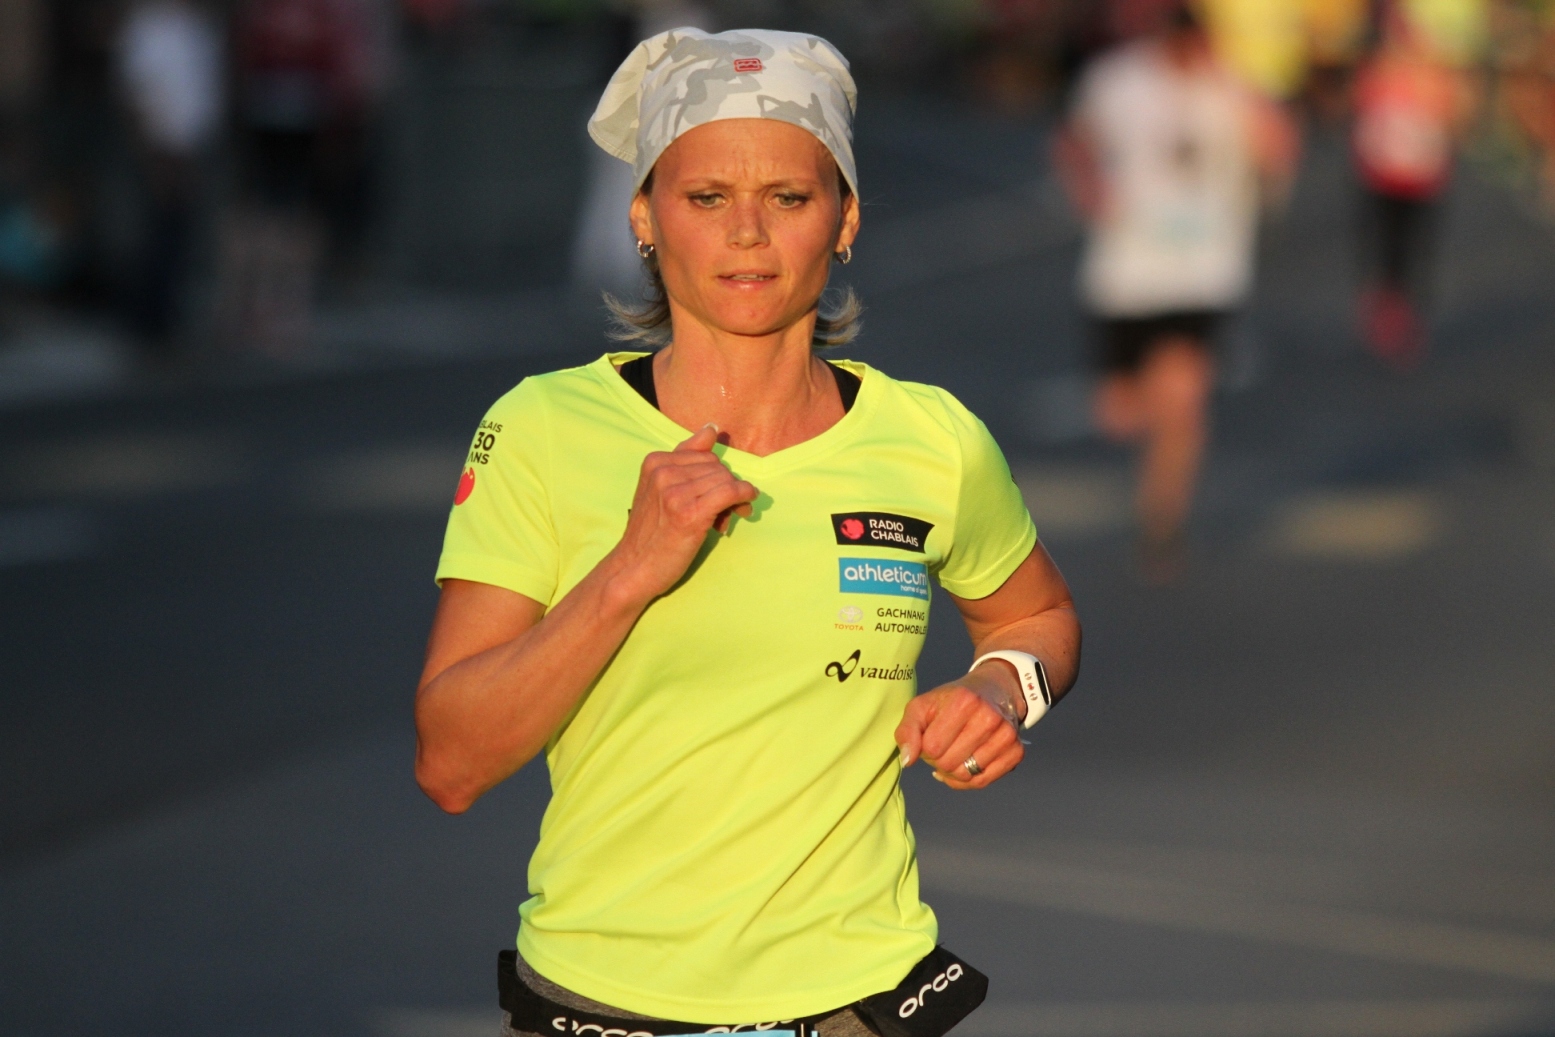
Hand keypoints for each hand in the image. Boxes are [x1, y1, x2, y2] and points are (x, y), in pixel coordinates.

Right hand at [607, 424, 758, 606]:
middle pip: (717, 467)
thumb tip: (712, 427)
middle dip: (727, 487)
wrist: (634, 568)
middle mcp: (663, 471)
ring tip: (724, 519)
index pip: (705, 455)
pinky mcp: (688, 513)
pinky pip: (730, 492)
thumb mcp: (662, 488)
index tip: (718, 497)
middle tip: (726, 512)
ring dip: (735, 499)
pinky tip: (744, 507)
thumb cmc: (652, 533)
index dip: (717, 476)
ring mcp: (674, 492)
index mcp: (655, 461)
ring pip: (726, 480)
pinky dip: (744, 497)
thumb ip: (686, 457)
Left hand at [895, 665, 1023, 789]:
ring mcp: (1007, 735)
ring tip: (955, 752)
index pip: (932, 748)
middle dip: (939, 760)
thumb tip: (908, 761)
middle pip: (949, 764)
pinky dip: (969, 780)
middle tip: (943, 746)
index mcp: (964, 701)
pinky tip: (965, 765)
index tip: (931, 736)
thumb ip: (907, 731)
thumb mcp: (922, 706)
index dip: (925, 748)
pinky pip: (984, 782)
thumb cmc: (952, 700)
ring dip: (953, 771)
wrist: (993, 690)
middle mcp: (989, 717)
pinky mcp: (1016, 751)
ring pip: (966, 776)